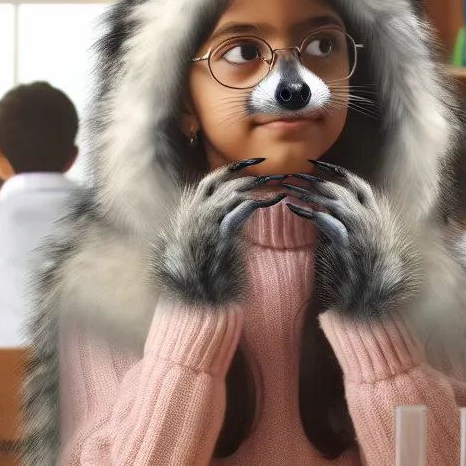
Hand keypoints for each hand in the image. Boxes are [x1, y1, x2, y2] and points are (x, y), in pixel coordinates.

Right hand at [153, 158, 286, 304]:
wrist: (197, 301)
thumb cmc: (204, 279)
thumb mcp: (202, 248)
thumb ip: (213, 228)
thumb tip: (231, 212)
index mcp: (188, 215)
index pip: (208, 182)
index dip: (229, 170)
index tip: (250, 164)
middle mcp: (193, 215)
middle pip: (219, 182)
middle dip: (245, 173)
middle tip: (268, 171)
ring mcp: (204, 224)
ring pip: (232, 192)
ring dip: (257, 187)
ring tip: (277, 185)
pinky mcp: (219, 234)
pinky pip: (241, 209)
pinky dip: (260, 201)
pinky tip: (275, 200)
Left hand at [282, 158, 419, 317]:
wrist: (379, 287)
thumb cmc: (367, 263)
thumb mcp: (362, 237)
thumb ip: (347, 220)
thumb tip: (326, 207)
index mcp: (374, 213)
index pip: (357, 184)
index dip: (337, 172)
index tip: (316, 163)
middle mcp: (369, 217)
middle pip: (340, 189)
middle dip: (315, 180)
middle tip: (293, 176)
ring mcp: (360, 229)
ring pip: (333, 201)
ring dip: (308, 193)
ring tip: (287, 189)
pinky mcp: (348, 242)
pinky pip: (326, 220)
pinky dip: (309, 212)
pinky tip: (292, 208)